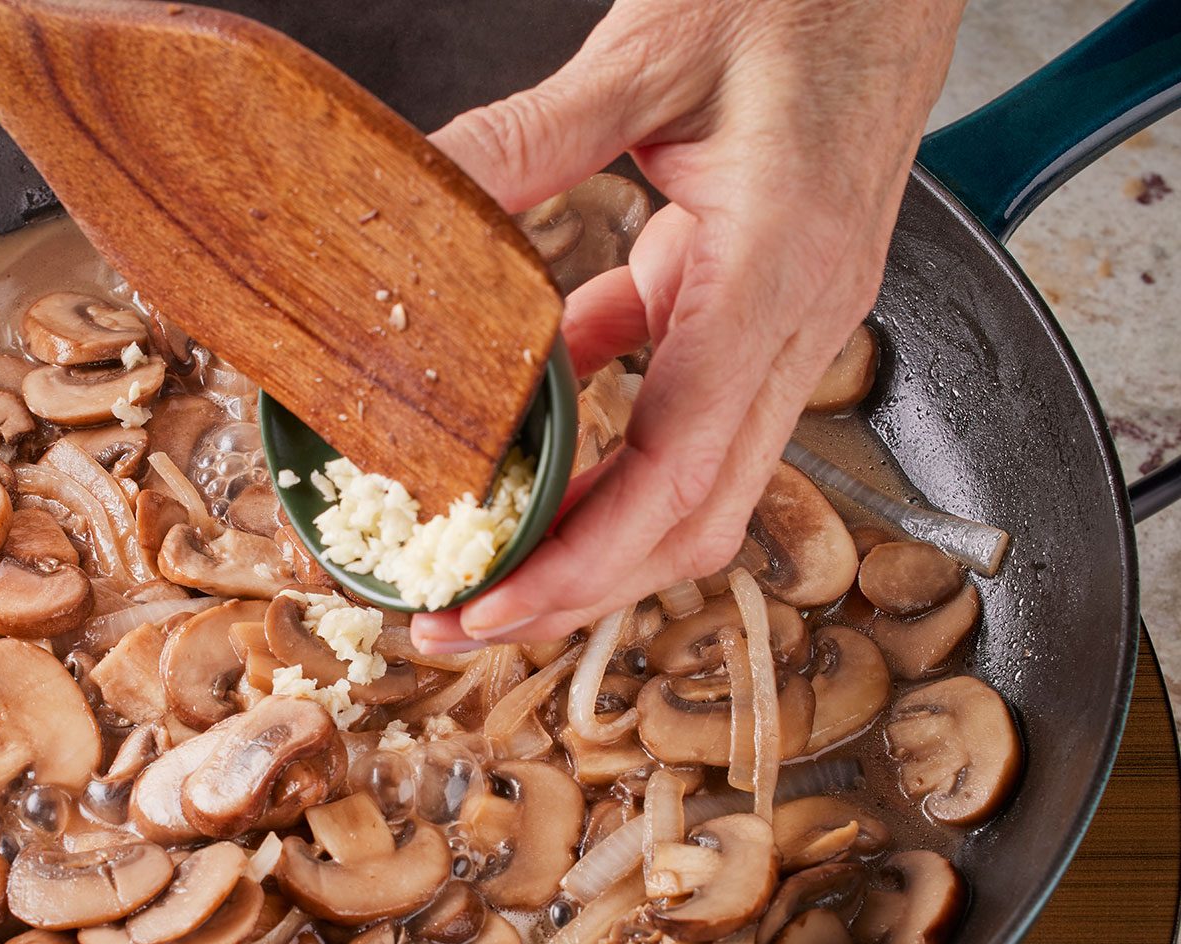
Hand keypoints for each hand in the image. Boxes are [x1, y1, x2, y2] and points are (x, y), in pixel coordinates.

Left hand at [411, 0, 963, 652]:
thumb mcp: (643, 58)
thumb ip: (525, 140)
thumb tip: (411, 199)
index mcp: (776, 274)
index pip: (681, 470)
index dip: (583, 564)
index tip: (492, 607)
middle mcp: (799, 321)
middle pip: (694, 515)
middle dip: (578, 589)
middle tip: (462, 618)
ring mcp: (790, 320)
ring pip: (695, 478)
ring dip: (592, 531)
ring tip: (486, 551)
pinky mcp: (764, 299)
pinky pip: (684, 399)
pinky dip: (608, 429)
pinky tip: (535, 412)